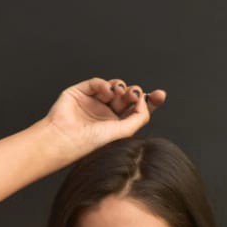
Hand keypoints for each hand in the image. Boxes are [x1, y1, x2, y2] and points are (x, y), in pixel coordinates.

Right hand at [45, 76, 165, 159]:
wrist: (65, 139)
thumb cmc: (91, 143)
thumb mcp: (123, 133)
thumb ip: (139, 117)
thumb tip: (147, 101)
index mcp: (117, 127)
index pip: (137, 111)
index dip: (150, 102)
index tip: (161, 95)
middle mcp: (106, 115)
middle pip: (128, 97)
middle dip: (135, 93)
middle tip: (134, 95)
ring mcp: (94, 103)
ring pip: (114, 88)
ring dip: (121, 87)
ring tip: (121, 93)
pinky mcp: (81, 93)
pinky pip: (97, 83)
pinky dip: (104, 84)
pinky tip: (107, 91)